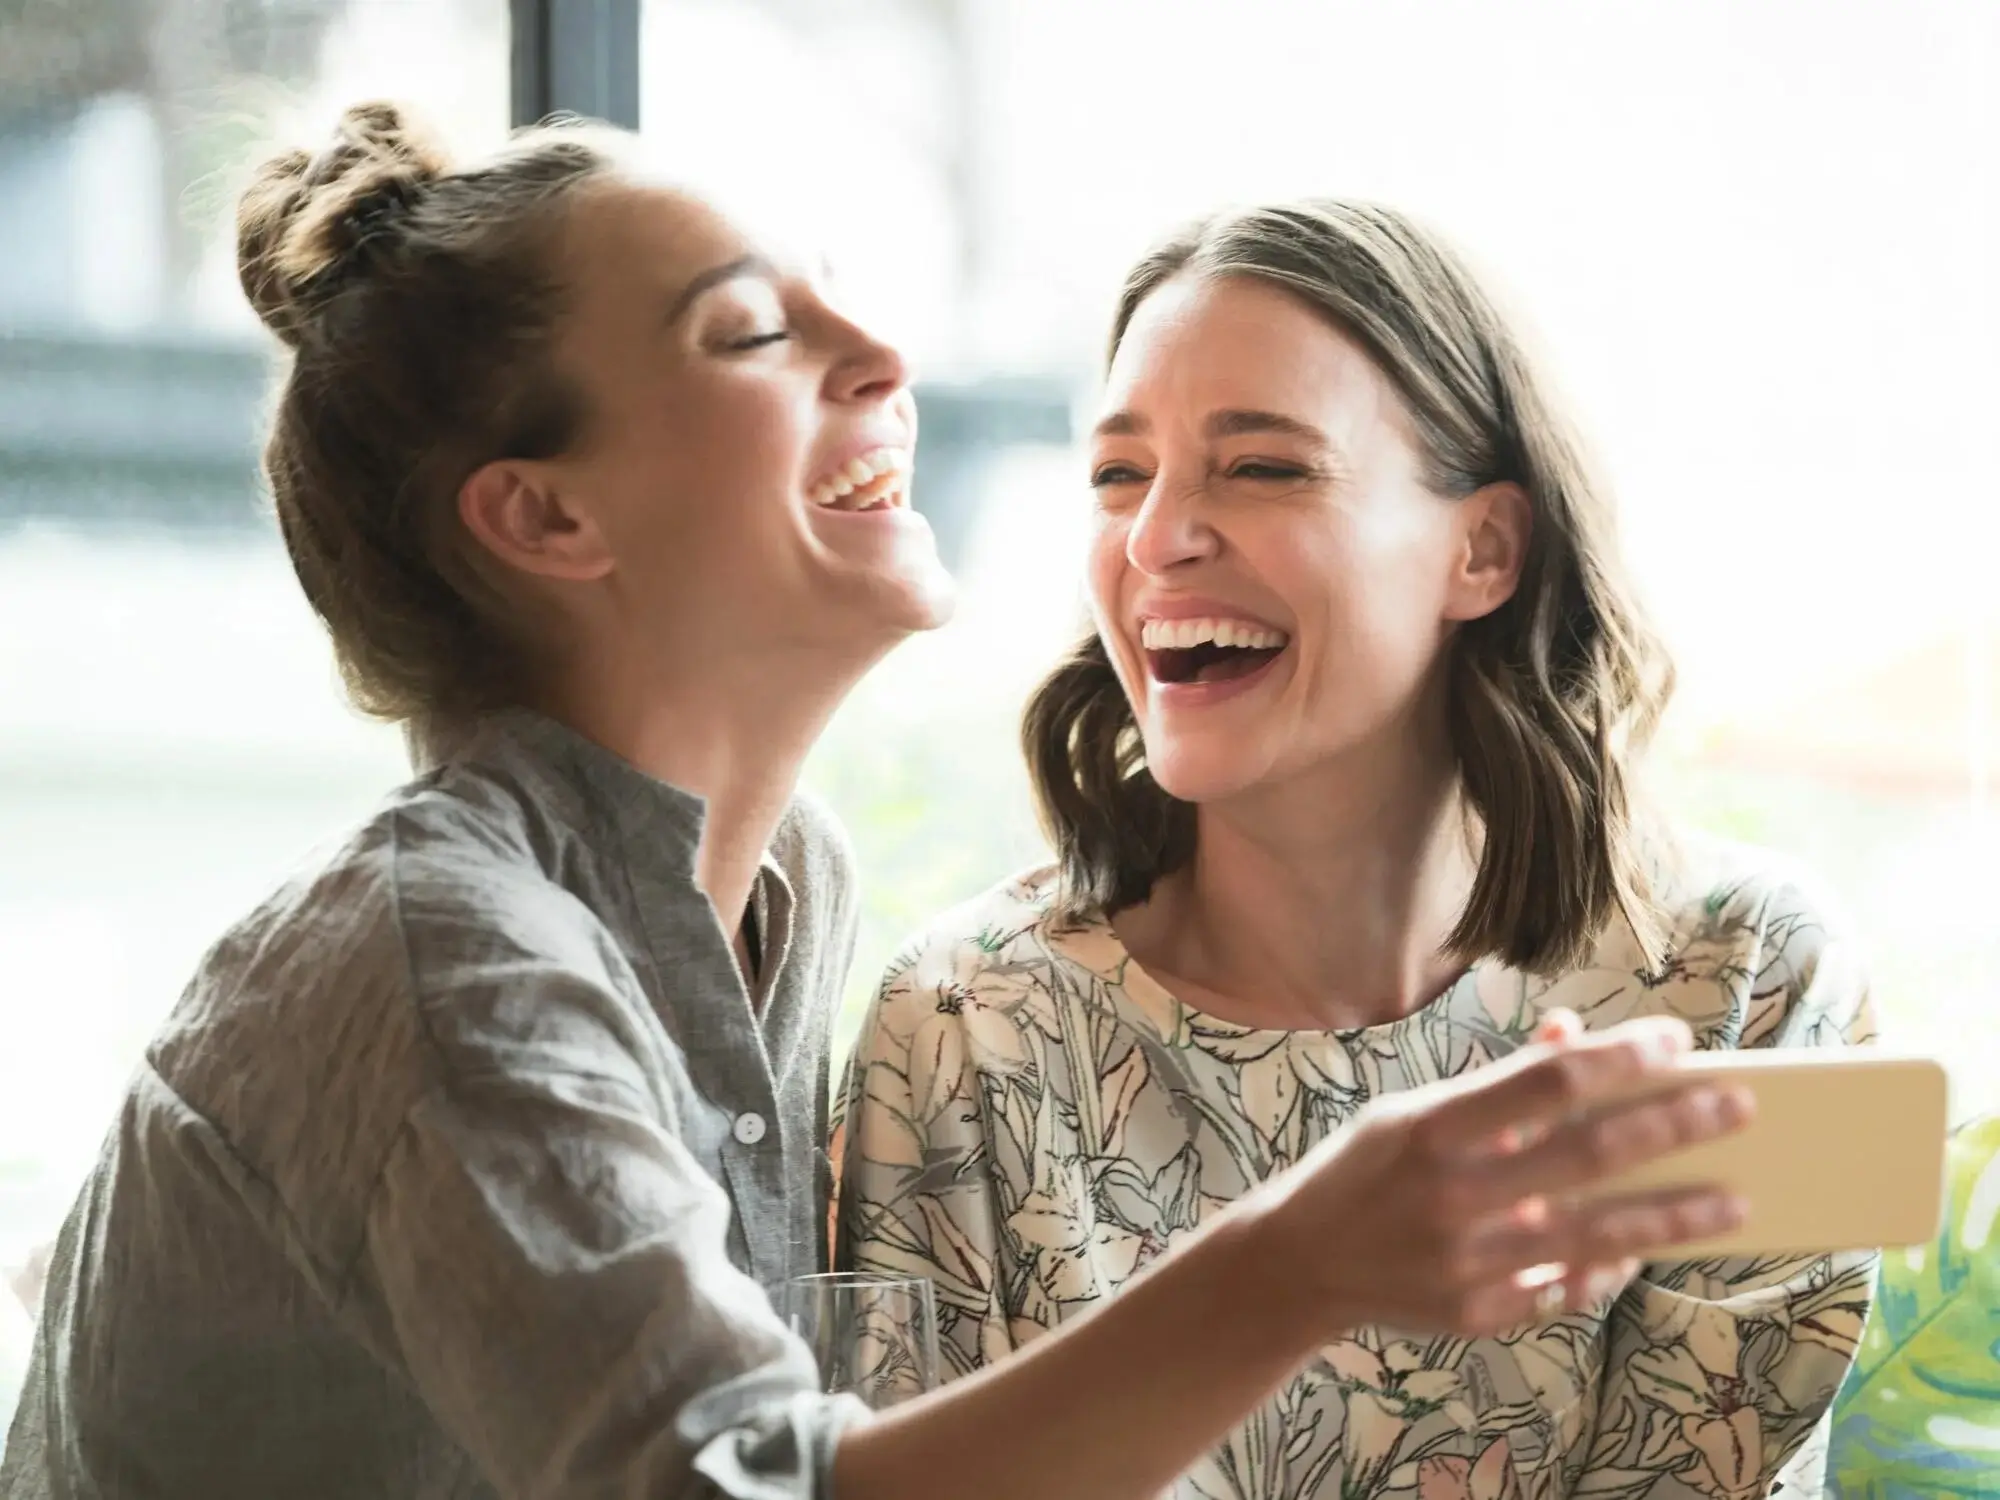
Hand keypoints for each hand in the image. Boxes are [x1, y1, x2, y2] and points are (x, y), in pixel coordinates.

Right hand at [1254, 1012, 1749, 1337]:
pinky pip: (1567, 1289)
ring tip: (1735, 1198)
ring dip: (1675, 1214)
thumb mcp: (1413, 1111)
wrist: (1295, 1264)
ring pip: (1598, 1234)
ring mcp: (1466, 1261)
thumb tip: (1575, 1036)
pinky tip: (1648, 1249)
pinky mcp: (1476, 1314)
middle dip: (1673, 1126)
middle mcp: (1452, 1194)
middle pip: (1588, 1155)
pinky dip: (1611, 1268)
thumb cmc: (1365, 1171)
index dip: (1619, 1059)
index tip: (1677, 1042)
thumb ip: (1498, 1083)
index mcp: (1433, 1128)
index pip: (1548, 1083)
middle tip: (1736, 1108)